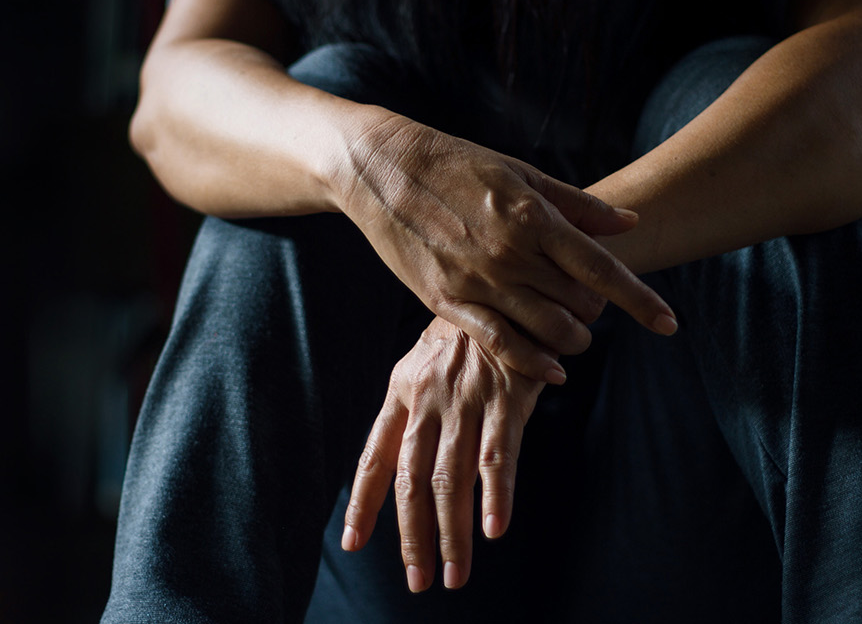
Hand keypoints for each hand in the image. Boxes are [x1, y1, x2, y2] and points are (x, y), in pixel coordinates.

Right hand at [336, 115, 676, 382]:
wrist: (382, 170)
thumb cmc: (456, 164)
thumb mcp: (520, 173)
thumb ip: (576, 204)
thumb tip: (628, 224)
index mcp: (532, 216)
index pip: (602, 269)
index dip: (641, 300)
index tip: (670, 324)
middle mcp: (511, 253)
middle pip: (579, 303)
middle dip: (597, 312)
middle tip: (592, 306)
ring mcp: (478, 280)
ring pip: (546, 330)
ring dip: (572, 339)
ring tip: (574, 332)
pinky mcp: (447, 301)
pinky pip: (500, 344)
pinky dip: (533, 362)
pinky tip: (554, 371)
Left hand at [339, 315, 545, 591]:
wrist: (508, 280)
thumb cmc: (469, 332)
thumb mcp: (425, 364)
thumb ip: (412, 412)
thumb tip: (398, 464)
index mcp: (402, 393)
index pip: (374, 458)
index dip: (363, 503)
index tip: (352, 542)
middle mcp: (428, 400)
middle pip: (412, 482)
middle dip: (413, 538)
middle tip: (418, 582)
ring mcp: (467, 400)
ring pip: (452, 478)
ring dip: (453, 534)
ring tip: (454, 575)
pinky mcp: (509, 397)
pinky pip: (500, 455)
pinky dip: (497, 495)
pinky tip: (494, 529)